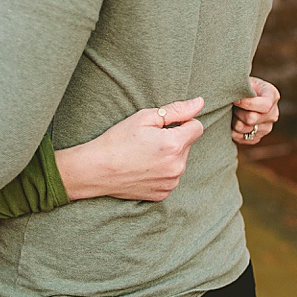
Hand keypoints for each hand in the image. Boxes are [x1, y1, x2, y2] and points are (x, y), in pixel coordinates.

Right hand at [55, 97, 204, 201]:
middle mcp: (177, 167)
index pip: (197, 127)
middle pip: (187, 145)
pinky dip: (161, 171)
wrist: (96, 169)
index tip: (164, 125)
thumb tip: (200, 102)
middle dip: (174, 139)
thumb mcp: (145, 118)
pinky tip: (143, 168)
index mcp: (174, 145)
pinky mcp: (162, 194)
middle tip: (148, 140)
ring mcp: (170, 183)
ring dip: (169, 156)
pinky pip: (170, 177)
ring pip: (179, 161)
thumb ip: (177, 110)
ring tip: (144, 154)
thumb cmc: (118, 140)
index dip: (182, 122)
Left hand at [232, 77, 279, 144]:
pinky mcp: (257, 137)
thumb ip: (245, 85)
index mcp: (272, 96)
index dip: (247, 103)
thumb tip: (249, 89)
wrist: (240, 96)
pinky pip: (242, 138)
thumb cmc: (242, 86)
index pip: (264, 105)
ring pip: (245, 129)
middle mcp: (273, 114)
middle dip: (237, 112)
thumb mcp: (245, 81)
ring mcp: (266, 127)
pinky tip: (232, 122)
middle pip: (252, 118)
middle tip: (231, 105)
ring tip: (232, 112)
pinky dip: (234, 131)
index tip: (235, 100)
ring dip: (234, 121)